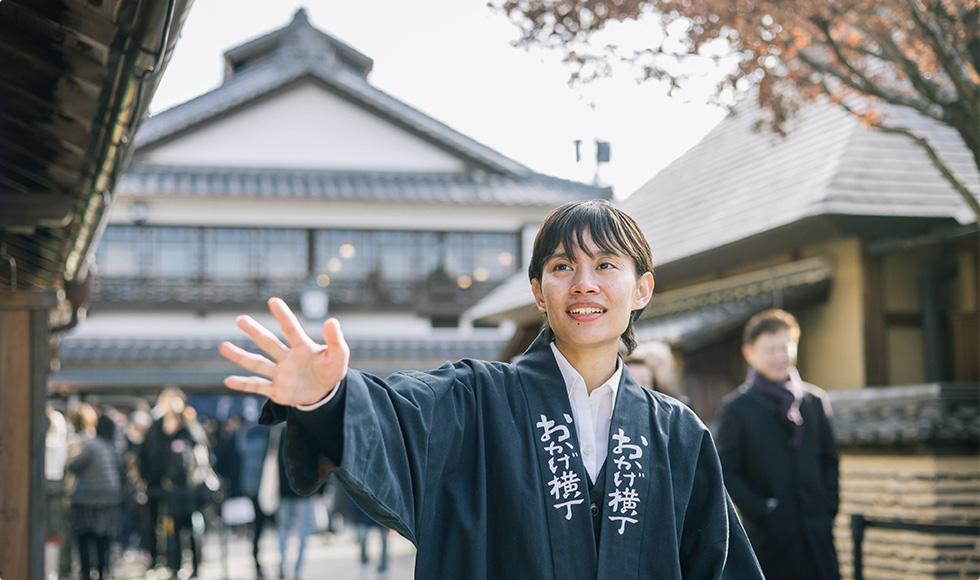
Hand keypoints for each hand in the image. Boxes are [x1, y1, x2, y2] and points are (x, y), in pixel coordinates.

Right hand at [219, 297, 349, 406]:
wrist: (325, 395)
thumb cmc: (331, 371)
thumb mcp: (339, 356)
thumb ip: (335, 340)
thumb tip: (332, 321)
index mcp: (302, 347)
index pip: (291, 329)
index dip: (283, 315)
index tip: (273, 301)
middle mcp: (287, 358)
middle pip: (269, 343)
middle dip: (255, 332)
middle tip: (240, 319)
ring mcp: (280, 374)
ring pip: (257, 363)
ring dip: (240, 356)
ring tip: (223, 346)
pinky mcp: (277, 391)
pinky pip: (258, 386)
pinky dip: (243, 385)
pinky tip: (228, 380)